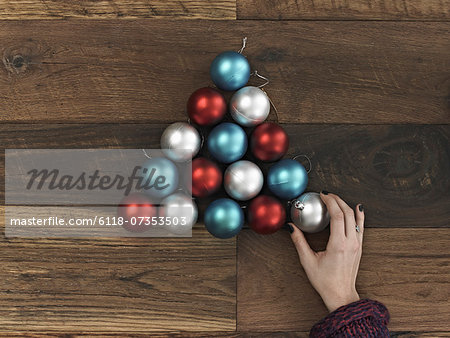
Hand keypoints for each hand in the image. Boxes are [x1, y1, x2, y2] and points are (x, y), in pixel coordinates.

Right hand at [288, 192, 363, 312]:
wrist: (341, 294)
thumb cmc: (325, 282)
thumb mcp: (308, 261)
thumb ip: (299, 242)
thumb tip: (292, 227)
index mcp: (338, 245)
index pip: (337, 215)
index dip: (330, 202)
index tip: (323, 196)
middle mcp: (350, 243)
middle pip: (347, 213)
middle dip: (337, 200)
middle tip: (327, 195)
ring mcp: (357, 245)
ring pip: (356, 218)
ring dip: (346, 205)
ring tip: (337, 199)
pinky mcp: (359, 247)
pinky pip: (361, 227)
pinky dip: (359, 215)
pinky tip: (358, 209)